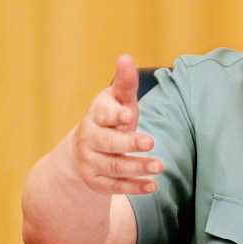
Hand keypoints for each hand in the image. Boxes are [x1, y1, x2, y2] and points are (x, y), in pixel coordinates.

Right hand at [71, 55, 160, 195]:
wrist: (83, 151)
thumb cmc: (109, 119)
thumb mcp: (116, 100)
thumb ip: (125, 83)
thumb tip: (126, 57)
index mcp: (96, 116)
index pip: (103, 115)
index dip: (115, 115)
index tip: (129, 115)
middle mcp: (90, 140)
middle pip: (109, 143)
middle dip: (129, 143)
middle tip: (152, 142)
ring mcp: (92, 162)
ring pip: (114, 167)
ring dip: (137, 167)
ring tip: (159, 166)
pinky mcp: (97, 182)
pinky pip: (115, 187)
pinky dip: (134, 187)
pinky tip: (152, 186)